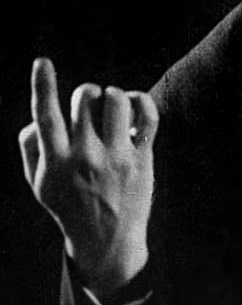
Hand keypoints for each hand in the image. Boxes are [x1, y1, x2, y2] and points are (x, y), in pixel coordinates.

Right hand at [18, 58, 158, 297]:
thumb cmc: (70, 206)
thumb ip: (31, 149)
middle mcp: (85, 158)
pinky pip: (148, 116)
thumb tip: (35, 120)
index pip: (45, 117)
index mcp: (56, 162)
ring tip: (111, 106)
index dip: (42, 86)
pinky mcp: (141, 159)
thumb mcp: (39, 185)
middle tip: (89, 103)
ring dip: (112, 94)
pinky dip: (141, 101)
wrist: (106, 242)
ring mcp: (116, 158)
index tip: (42, 62)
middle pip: (84, 99)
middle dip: (86, 91)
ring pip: (116, 101)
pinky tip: (133, 107)